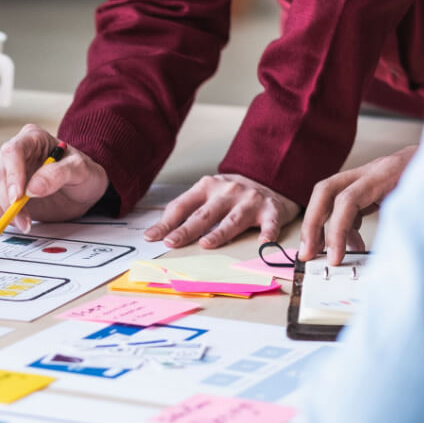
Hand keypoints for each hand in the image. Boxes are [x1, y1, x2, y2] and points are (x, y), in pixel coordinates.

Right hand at [0, 124, 108, 230]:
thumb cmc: (82, 175)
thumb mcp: (81, 171)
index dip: (12, 175)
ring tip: (19, 222)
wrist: (81, 191)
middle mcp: (13, 155)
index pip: (12, 151)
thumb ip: (59, 174)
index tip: (17, 198)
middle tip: (24, 221)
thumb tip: (34, 187)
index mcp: (32, 139)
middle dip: (7, 202)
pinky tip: (9, 220)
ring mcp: (4, 174)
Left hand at [144, 174, 298, 248]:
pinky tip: (262, 242)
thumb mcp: (207, 194)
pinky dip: (267, 232)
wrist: (270, 179)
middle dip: (186, 229)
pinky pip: (270, 223)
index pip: (182, 206)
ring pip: (232, 219)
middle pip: (204, 214)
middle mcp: (227, 192)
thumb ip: (185, 210)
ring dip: (219, 232)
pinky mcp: (271, 209)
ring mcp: (250, 200)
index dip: (166, 223)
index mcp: (206, 187)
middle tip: (172, 242)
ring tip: (206, 243)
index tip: (152, 237)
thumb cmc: (231, 194)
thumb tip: (156, 233)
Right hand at [299, 146, 416, 264]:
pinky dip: (342, 226)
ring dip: (321, 227)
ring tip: (324, 254)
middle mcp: (370, 171)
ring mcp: (367, 176)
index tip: (336, 259)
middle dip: (312, 225)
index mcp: (385, 173)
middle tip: (307, 253)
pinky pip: (345, 204)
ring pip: (329, 197)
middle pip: (324, 192)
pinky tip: (351, 246)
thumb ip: (408, 222)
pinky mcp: (370, 186)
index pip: (347, 200)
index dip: (337, 231)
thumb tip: (381, 254)